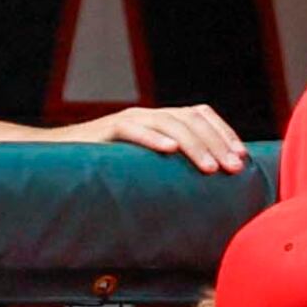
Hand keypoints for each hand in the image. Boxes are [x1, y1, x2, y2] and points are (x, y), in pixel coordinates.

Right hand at [54, 105, 250, 173]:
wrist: (62, 160)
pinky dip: (152, 138)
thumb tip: (215, 191)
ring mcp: (129, 119)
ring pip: (168, 123)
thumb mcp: (153, 168)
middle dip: (217, 144)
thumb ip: (177, 170)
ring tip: (211, 168)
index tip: (243, 157)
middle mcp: (150, 115)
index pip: (202, 115)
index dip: (225, 133)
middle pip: (192, 119)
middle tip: (234, 169)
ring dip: (194, 145)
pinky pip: (131, 129)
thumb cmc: (113, 170)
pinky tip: (169, 150)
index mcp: (164, 120)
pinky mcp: (106, 130)